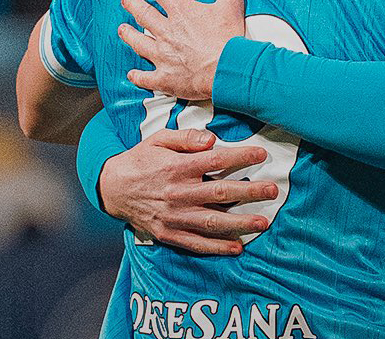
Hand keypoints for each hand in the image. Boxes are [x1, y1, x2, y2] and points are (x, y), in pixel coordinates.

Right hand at [99, 127, 276, 254]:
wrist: (112, 188)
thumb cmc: (141, 160)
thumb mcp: (158, 139)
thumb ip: (185, 138)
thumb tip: (211, 139)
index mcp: (176, 168)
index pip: (214, 161)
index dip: (240, 157)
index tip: (261, 154)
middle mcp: (177, 194)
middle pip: (219, 193)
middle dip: (249, 192)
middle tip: (273, 190)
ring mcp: (173, 216)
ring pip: (211, 222)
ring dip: (239, 223)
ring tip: (263, 222)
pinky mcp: (168, 233)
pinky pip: (195, 243)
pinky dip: (216, 247)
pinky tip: (237, 247)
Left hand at [119, 0, 245, 99]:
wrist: (228, 69)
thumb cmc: (230, 38)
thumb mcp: (231, 3)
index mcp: (181, 11)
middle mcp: (167, 31)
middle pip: (143, 14)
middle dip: (131, 5)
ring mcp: (163, 55)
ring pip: (138, 42)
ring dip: (128, 35)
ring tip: (122, 29)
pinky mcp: (165, 77)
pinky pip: (145, 77)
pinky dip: (137, 76)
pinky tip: (132, 74)